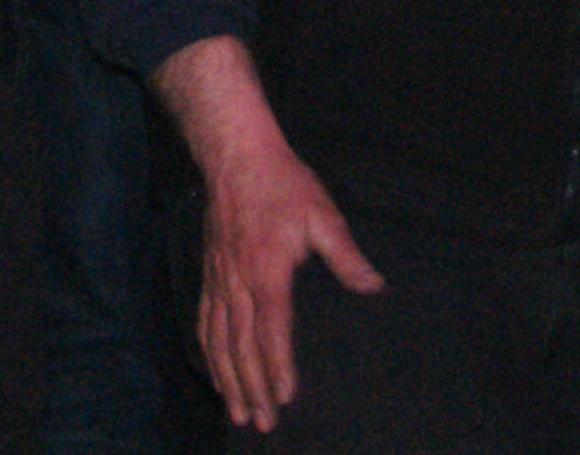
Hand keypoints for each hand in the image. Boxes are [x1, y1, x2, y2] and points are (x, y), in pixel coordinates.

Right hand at [153, 38, 383, 431]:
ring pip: (219, 341)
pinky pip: (205, 322)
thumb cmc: (283, 184)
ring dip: (228, 380)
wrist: (236, 156)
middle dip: (252, 388)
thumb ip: (346, 255)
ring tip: (238, 414)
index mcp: (267, 270)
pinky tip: (215, 374)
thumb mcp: (322, 214)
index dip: (278, 366)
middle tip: (262, 423)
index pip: (273, 329)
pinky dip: (209, 354)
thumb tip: (374, 285)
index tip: (286, 397)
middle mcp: (238, 282)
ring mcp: (219, 280)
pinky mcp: (209, 274)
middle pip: (242, 346)